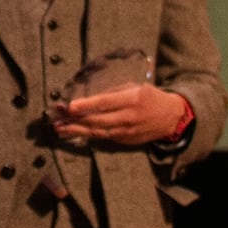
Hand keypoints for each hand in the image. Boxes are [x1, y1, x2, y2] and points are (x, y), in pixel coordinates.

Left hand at [49, 80, 192, 150]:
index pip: (104, 103)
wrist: (171, 117)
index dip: (85, 105)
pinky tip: (74, 133)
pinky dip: (87, 135)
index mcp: (132, 99)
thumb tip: (90, 98)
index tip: (69, 106)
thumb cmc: (150, 97)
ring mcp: (126, 131)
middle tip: (56, 116)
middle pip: (97, 120)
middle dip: (75, 119)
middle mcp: (128, 117)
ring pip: (97, 132)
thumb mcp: (135, 87)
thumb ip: (114, 92)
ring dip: (76, 131)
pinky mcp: (125, 140)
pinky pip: (104, 137)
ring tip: (59, 129)